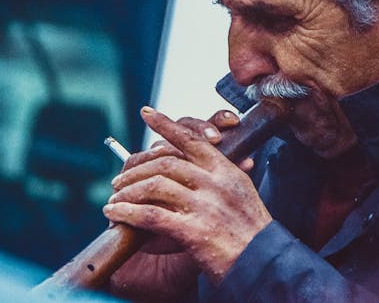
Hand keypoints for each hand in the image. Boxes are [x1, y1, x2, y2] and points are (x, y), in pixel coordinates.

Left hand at [104, 107, 271, 284]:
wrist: (264, 264)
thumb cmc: (252, 234)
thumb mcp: (241, 195)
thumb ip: (219, 178)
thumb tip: (194, 164)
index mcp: (227, 171)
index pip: (192, 139)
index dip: (166, 125)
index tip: (147, 113)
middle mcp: (216, 183)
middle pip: (166, 163)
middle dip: (136, 170)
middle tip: (118, 180)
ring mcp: (205, 206)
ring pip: (155, 185)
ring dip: (128, 191)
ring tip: (114, 199)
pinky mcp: (194, 231)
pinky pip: (151, 215)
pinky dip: (128, 212)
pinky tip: (115, 214)